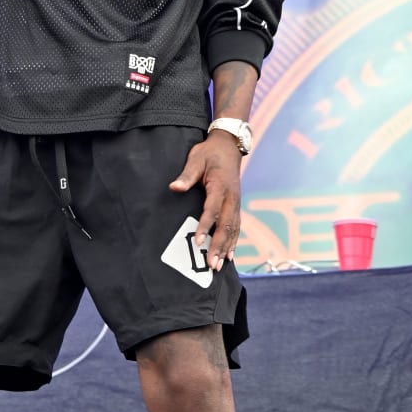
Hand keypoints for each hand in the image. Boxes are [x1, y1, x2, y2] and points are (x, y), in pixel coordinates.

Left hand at [169, 132, 242, 271]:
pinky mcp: (236, 205)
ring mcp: (236, 202)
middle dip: (219, 246)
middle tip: (211, 264)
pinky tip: (230, 255)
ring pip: (233, 229)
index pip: (212, 210)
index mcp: (220, 186)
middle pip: (226, 225)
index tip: (198, 242)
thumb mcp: (196, 159)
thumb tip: (174, 187)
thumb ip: (186, 175)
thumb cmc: (210, 153)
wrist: (229, 146)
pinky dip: (234, 242)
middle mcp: (232, 197)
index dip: (205, 226)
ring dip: (227, 248)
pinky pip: (237, 226)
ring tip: (220, 265)